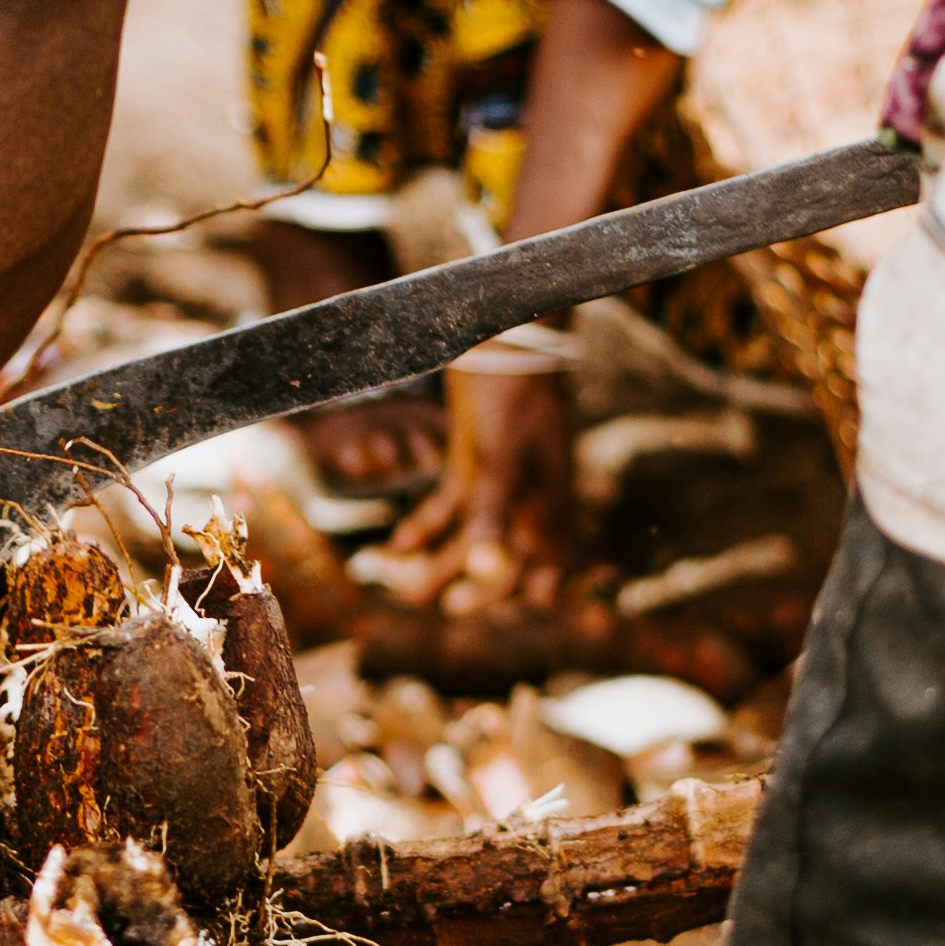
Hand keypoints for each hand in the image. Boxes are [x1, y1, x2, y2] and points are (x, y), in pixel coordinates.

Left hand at [371, 368, 588, 613]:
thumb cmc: (508, 398)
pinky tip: (396, 548)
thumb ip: (491, 518)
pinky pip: (450, 510)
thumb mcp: (498, 461)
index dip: (520, 593)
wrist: (496, 336)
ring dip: (437, 564)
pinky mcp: (473, 465)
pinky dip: (426, 529)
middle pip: (502, 562)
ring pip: (469, 540)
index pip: (547, 570)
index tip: (482, 608)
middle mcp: (527, 502)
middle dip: (470, 588)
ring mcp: (498, 485)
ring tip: (399, 584)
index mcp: (548, 506)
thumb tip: (485, 574)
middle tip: (432, 603)